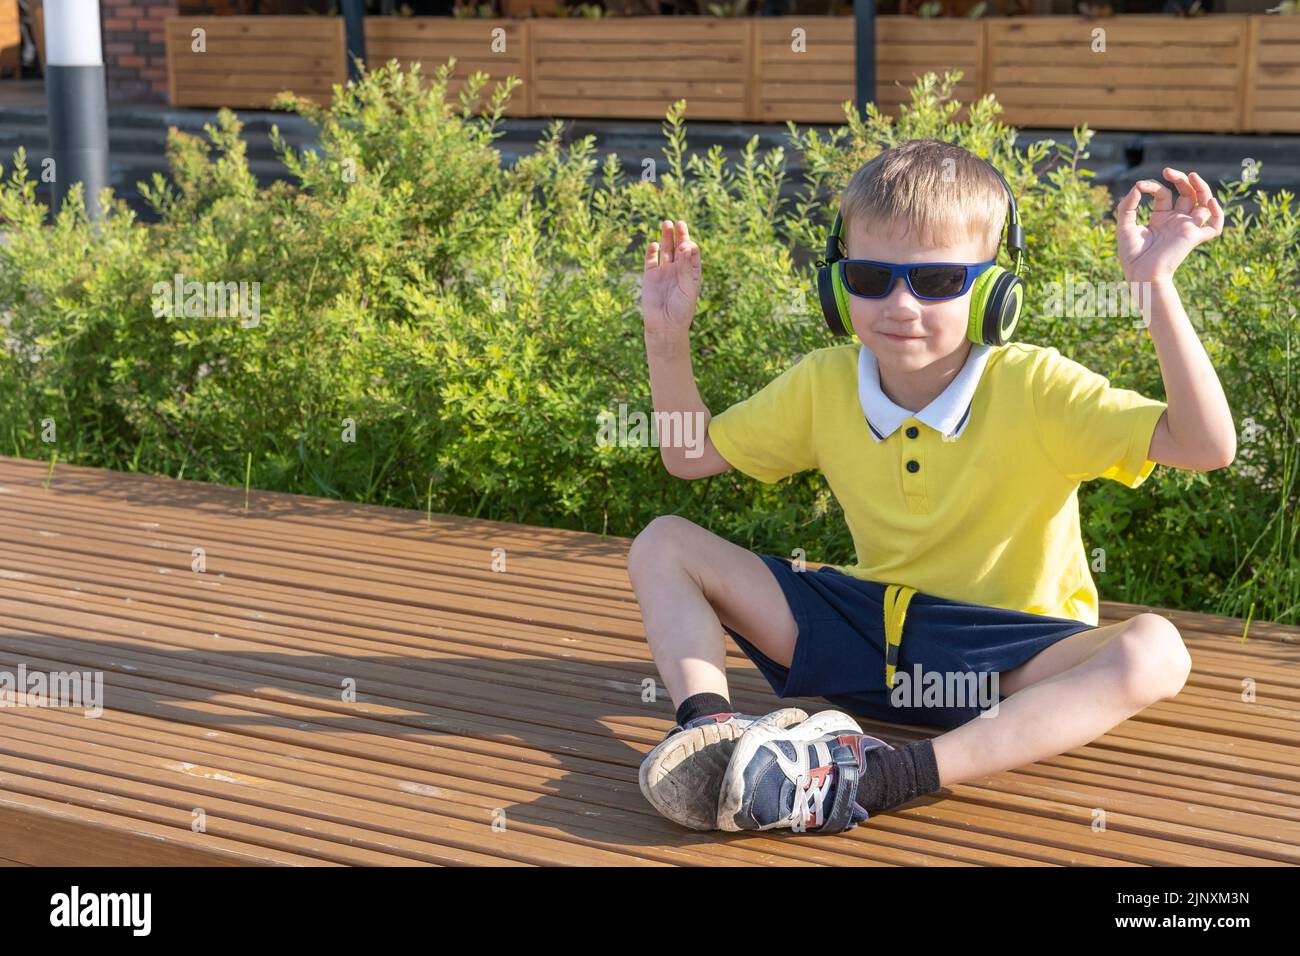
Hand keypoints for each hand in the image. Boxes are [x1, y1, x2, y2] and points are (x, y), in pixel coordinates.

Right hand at [641, 219, 700, 340]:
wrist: (664, 326)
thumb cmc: (681, 310)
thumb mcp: (687, 287)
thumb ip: (686, 267)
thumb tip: (686, 246)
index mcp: (692, 273)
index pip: (692, 253)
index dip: (690, 246)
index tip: (687, 246)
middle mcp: (678, 270)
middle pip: (679, 248)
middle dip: (680, 235)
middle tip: (679, 223)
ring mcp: (664, 272)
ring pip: (666, 250)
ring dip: (666, 237)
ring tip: (667, 223)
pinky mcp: (650, 276)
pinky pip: (651, 259)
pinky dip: (652, 251)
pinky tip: (655, 244)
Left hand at [1116, 168, 1223, 283]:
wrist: (1140, 274)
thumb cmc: (1131, 254)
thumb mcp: (1124, 225)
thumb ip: (1127, 205)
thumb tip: (1137, 186)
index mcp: (1161, 218)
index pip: (1164, 194)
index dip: (1153, 186)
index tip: (1140, 186)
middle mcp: (1176, 221)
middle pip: (1187, 194)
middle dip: (1181, 180)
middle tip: (1168, 171)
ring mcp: (1186, 228)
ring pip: (1204, 204)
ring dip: (1202, 188)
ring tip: (1192, 175)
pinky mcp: (1194, 237)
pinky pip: (1214, 226)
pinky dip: (1217, 214)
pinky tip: (1209, 202)